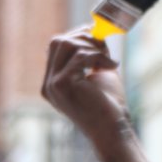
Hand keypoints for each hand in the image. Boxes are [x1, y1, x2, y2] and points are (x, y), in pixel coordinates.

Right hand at [41, 27, 132, 149]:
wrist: (113, 131)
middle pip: (57, 42)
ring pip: (66, 44)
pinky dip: (99, 56)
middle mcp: (48, 84)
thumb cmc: (109, 105)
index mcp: (53, 83)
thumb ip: (90, 54)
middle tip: (104, 46)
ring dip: (91, 45)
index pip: (56, 47)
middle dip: (82, 37)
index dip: (77, 37)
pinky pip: (80, 55)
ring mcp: (53, 85)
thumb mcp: (97, 73)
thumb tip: (89, 30)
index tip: (98, 41)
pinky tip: (112, 66)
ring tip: (107, 59)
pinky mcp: (63, 84)